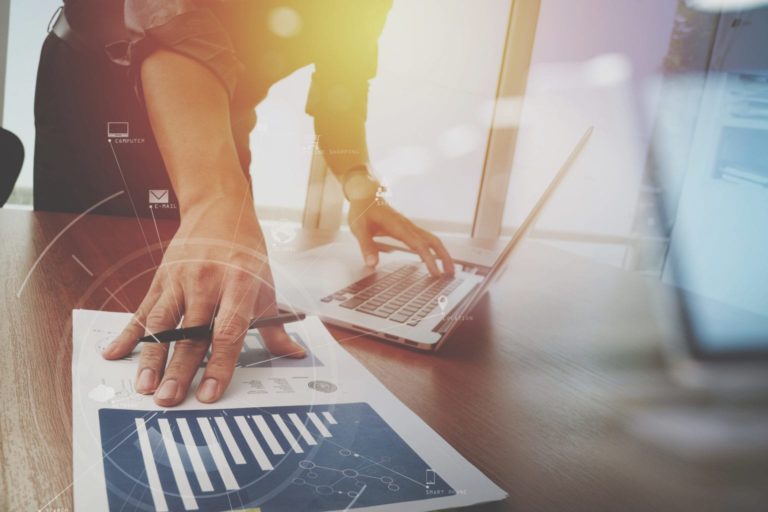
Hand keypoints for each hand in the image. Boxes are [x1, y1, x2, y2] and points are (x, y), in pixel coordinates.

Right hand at [102, 196, 304, 405]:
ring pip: (163, 324)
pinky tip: (114, 353)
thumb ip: (276, 326)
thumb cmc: (247, 252)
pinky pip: (143, 310)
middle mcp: (208, 282)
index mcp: (239, 285)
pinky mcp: (161, 278)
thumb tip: (296, 354)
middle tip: (169, 399)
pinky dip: (128, 333)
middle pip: (191, 334)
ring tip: (145, 386)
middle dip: (179, 370)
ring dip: (152, 358)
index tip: (209, 394)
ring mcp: (180, 280)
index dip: (218, 366)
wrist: (219, 209)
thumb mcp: (267, 286)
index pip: (228, 333)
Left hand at [348, 199, 453, 275]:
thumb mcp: (358, 228)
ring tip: (447, 268)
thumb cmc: (362, 209)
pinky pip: (425, 238)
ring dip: (442, 253)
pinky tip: (432, 258)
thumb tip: (372, 263)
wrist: (364, 193)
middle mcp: (407, 225)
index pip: (419, 245)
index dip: (430, 260)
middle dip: (444, 257)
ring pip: (432, 239)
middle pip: (433, 241)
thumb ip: (366, 246)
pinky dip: (433, 249)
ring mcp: (409, 226)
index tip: (436, 273)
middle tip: (451, 273)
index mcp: (398, 226)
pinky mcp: (407, 227)